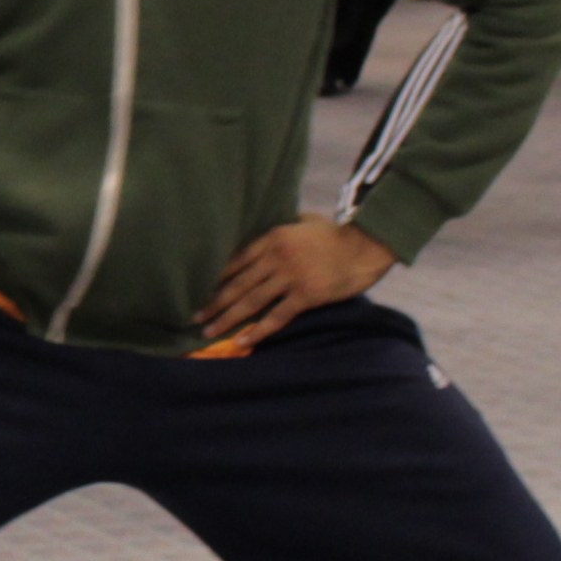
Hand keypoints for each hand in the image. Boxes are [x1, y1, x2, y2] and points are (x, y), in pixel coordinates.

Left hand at [191, 220, 396, 352]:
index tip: (200, 290)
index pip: (236, 260)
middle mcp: (276, 258)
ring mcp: (290, 277)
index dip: (216, 278)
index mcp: (273, 238)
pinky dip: (258, 330)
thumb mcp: (306, 221)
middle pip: (238, 283)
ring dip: (227, 318)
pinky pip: (276, 316)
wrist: (365, 247)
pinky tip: (242, 340)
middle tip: (195, 316)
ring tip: (208, 331)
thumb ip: (286, 224)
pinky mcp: (305, 295)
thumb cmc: (337, 234)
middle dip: (214, 302)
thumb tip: (277, 221)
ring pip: (251, 301)